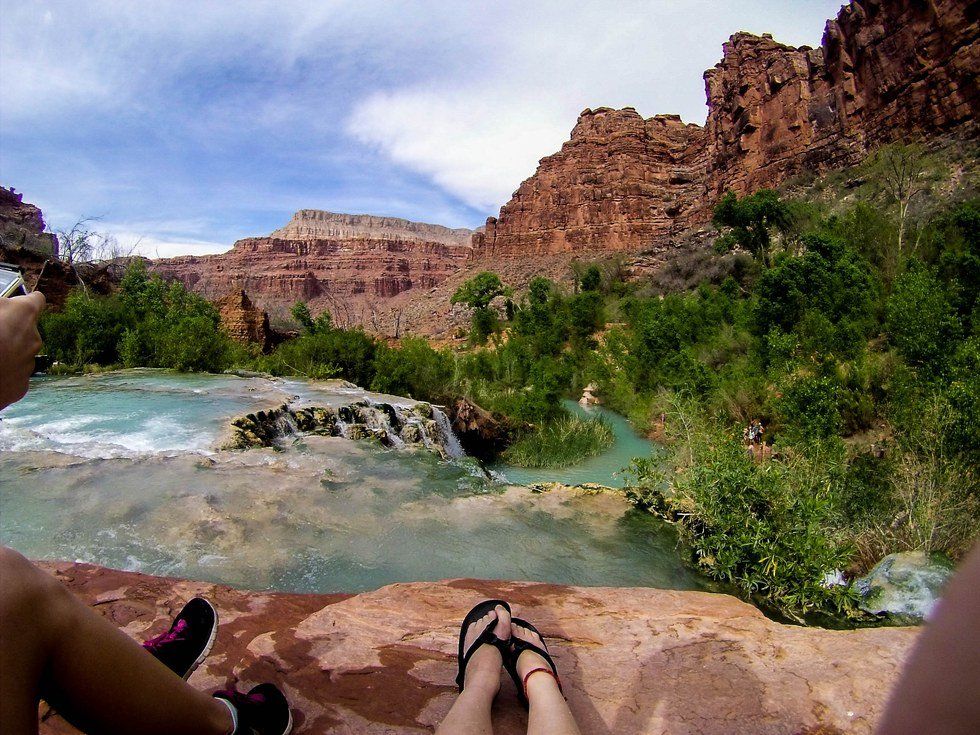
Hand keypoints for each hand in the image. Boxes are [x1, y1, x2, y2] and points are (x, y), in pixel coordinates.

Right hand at [0, 291, 45, 409]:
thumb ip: (1, 306)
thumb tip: (4, 304)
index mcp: (23, 315)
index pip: (36, 301)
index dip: (25, 301)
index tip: (16, 305)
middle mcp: (33, 339)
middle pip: (26, 330)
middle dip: (10, 330)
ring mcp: (29, 364)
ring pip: (20, 353)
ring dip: (6, 353)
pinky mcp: (22, 386)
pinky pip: (14, 375)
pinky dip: (3, 374)